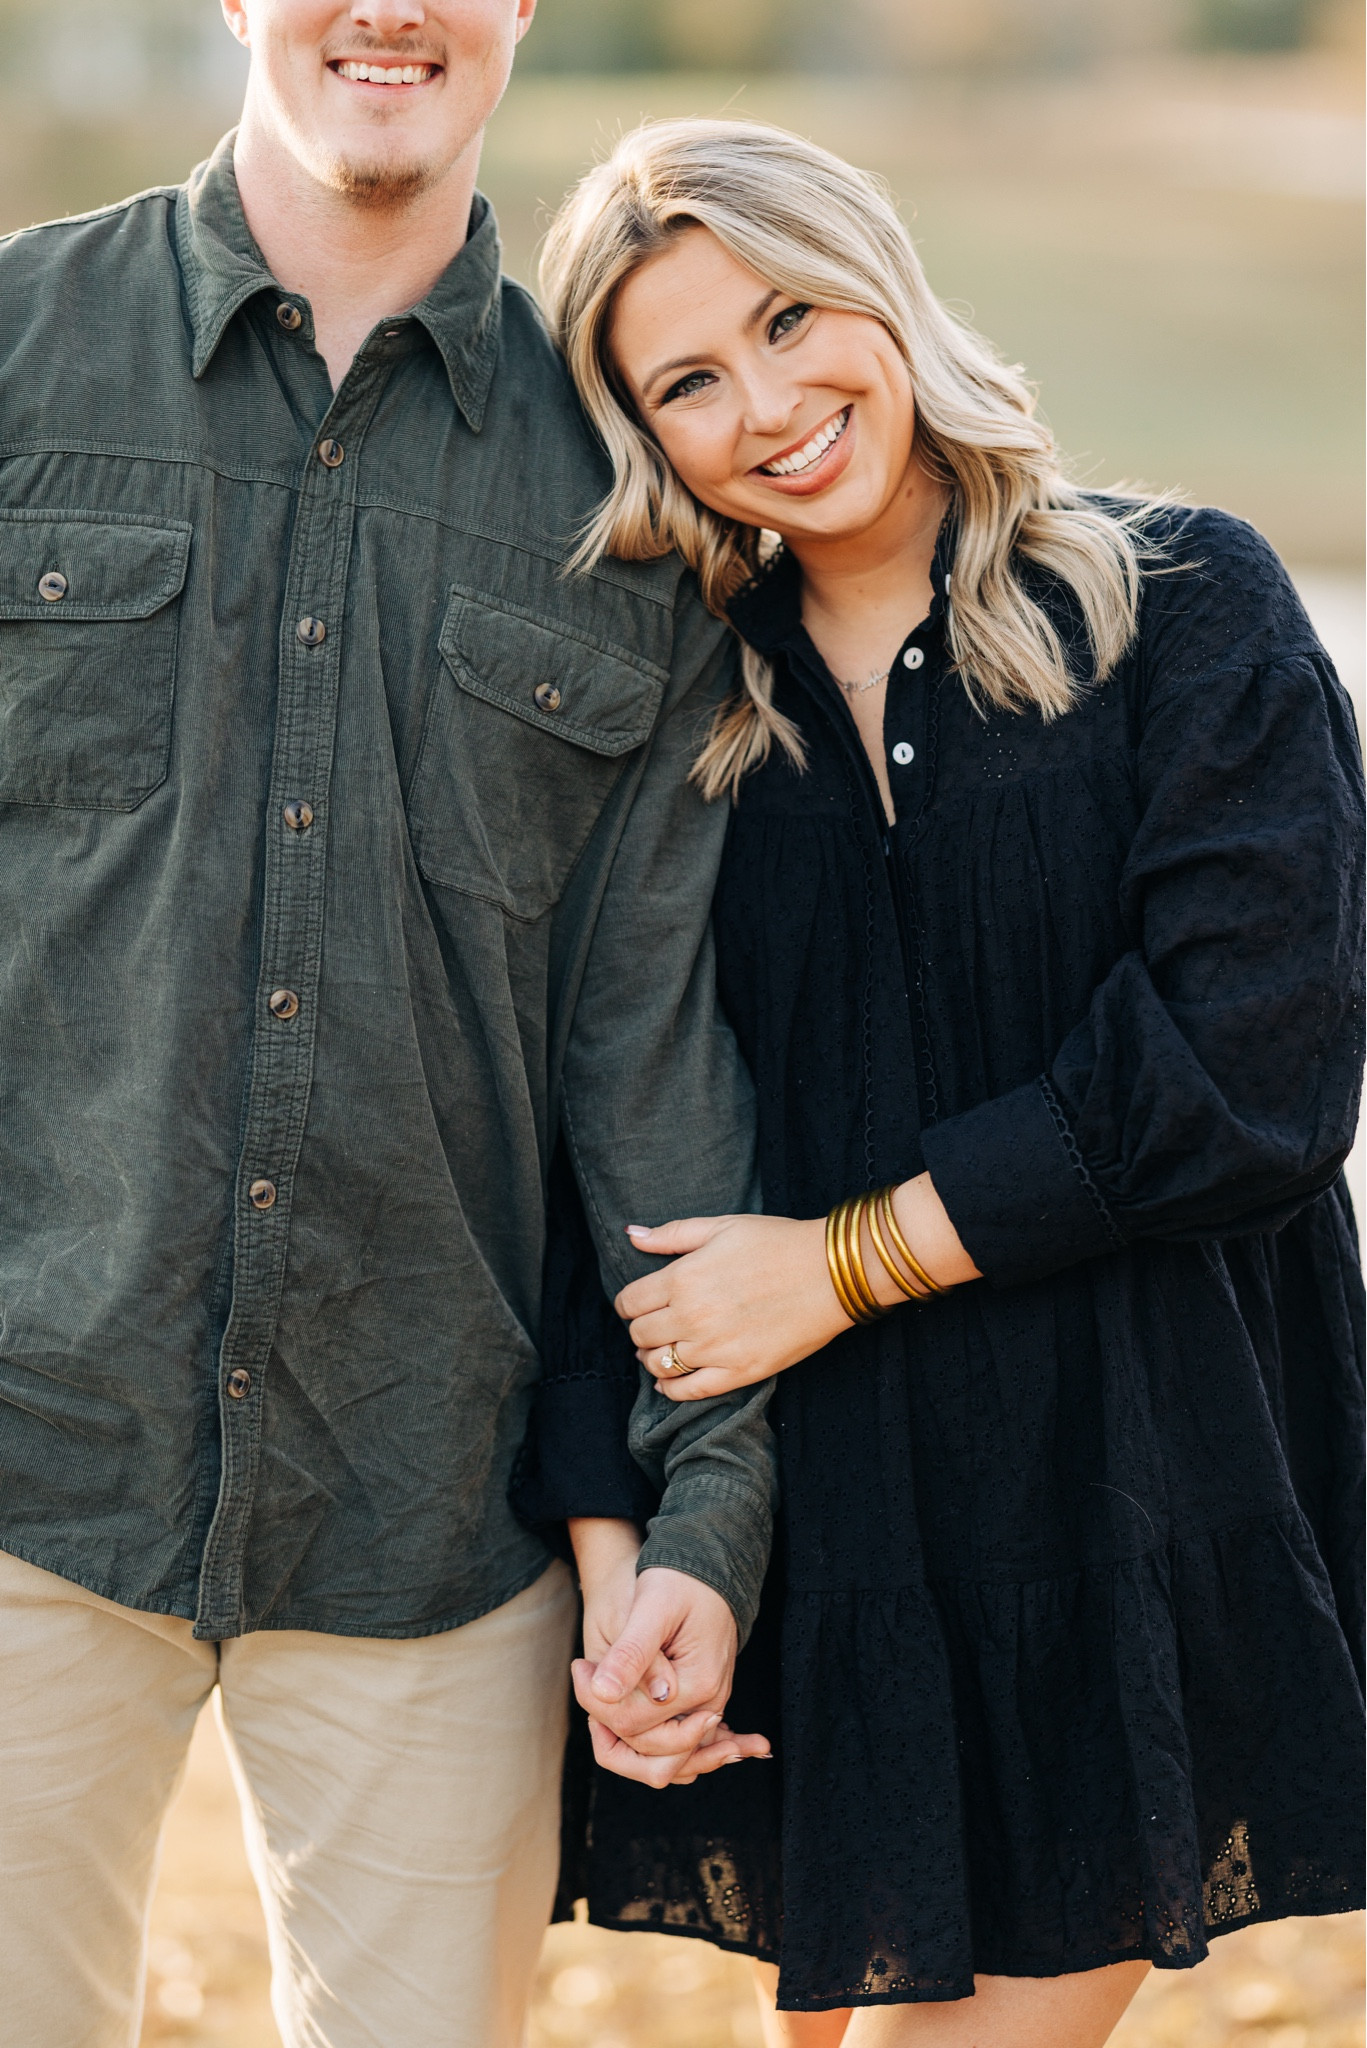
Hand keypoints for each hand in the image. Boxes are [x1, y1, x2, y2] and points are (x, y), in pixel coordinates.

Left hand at [569, 1523, 770, 1785]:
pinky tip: (611, 1714)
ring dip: (621, 1736)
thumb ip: (632, 1654)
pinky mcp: (699, 1705)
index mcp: (698, 1683)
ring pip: (662, 1757)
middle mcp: (708, 1704)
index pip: (633, 1724)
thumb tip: (605, 1695)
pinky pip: (674, 1744)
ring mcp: (707, 1708)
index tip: (580, 1665)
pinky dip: (643, 1740)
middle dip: (606, 1720)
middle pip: (647, 1749)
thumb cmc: (678, 1580)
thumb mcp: (651, 1607)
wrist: (706, 1568)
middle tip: (586, 1672)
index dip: (596, 1703)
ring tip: (597, 1688)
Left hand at [618, 1173, 978, 1401]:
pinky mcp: (740, 1372)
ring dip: (652, 1357)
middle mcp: (693, 1316)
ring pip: (659, 1364)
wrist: (831, 1273)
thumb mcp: (722, 1226)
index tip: (638, 1303)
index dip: (628, 1304)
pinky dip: (671, 1389)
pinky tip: (669, 1380)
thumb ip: (672, 1234)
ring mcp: (716, 1349)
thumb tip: (632, 1234)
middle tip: (653, 1323)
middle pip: (640, 1335)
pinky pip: (689, 1391)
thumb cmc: (778, 1243)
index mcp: (684, 1277)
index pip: (630, 1302)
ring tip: (662, 1349)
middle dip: (641, 1328)